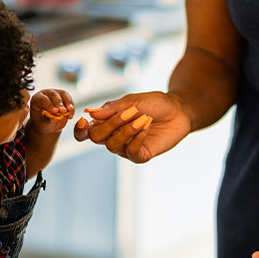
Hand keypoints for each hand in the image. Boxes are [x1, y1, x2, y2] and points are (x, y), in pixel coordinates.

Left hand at [29, 89, 74, 134]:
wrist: (48, 125)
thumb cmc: (43, 123)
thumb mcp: (44, 124)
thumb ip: (50, 119)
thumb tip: (57, 117)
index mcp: (37, 99)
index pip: (42, 99)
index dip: (49, 105)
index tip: (55, 111)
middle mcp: (45, 94)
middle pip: (53, 94)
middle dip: (59, 103)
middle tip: (64, 111)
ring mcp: (55, 94)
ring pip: (63, 94)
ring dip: (68, 102)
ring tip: (70, 110)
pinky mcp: (64, 97)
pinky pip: (69, 100)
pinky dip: (71, 107)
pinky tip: (70, 115)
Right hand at [75, 91, 191, 162]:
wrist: (178, 110)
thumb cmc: (155, 104)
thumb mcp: (132, 101)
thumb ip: (112, 109)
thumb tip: (90, 113)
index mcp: (107, 123)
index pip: (86, 132)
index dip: (80, 130)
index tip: (82, 120)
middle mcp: (114, 137)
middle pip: (97, 138)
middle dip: (110, 124)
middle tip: (128, 112)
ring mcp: (126, 148)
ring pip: (112, 145)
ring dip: (126, 130)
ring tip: (142, 117)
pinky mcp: (141, 155)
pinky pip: (131, 152)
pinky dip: (137, 137)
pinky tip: (146, 125)